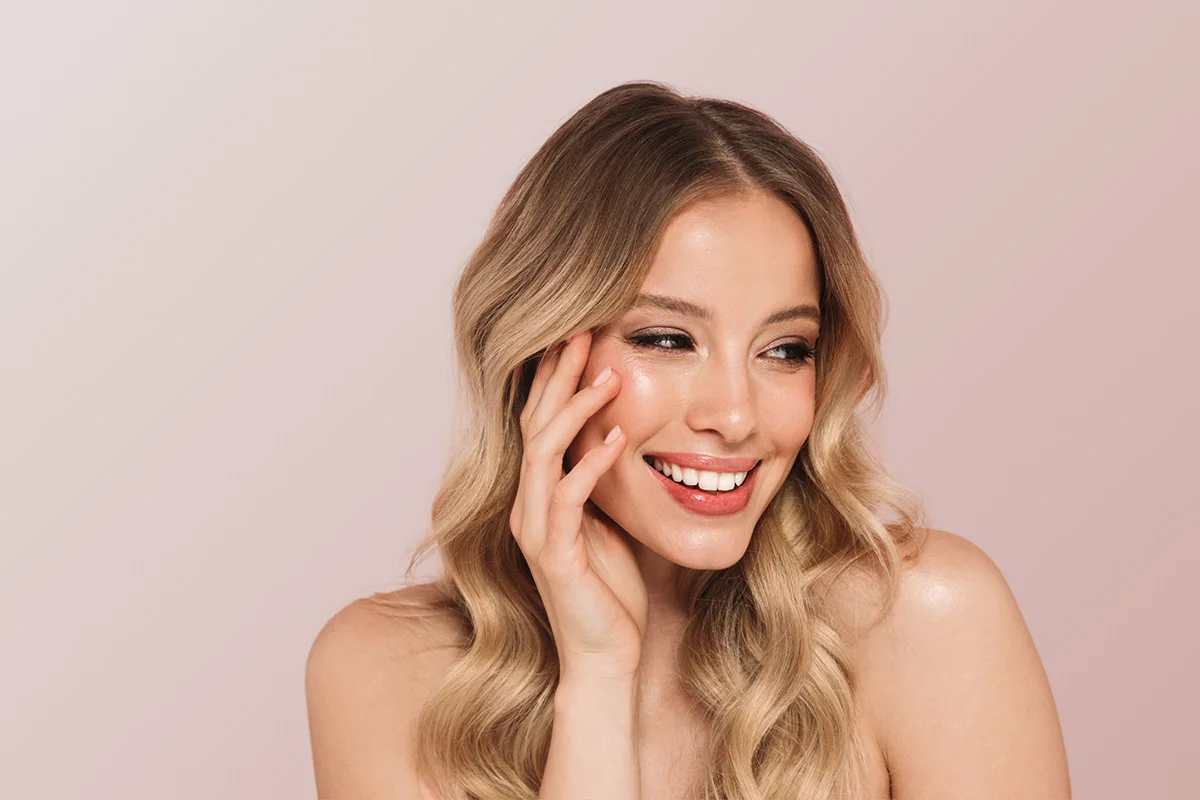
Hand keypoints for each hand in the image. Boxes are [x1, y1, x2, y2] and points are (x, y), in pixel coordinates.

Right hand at [509, 329, 648, 681]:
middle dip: (559, 377)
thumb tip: (624, 435)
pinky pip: (569, 498)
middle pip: (535, 424)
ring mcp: (537, 529)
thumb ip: (603, 482)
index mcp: (541, 495)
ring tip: (608, 374)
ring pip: (544, 452)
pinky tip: (621, 437)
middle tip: (582, 331)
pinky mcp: (555, 555)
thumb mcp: (609, 523)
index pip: (541, 423)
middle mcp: (529, 506)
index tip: (580, 336)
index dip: (556, 379)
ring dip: (576, 410)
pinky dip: (593, 464)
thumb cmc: (611, 592)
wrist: (604, 658)